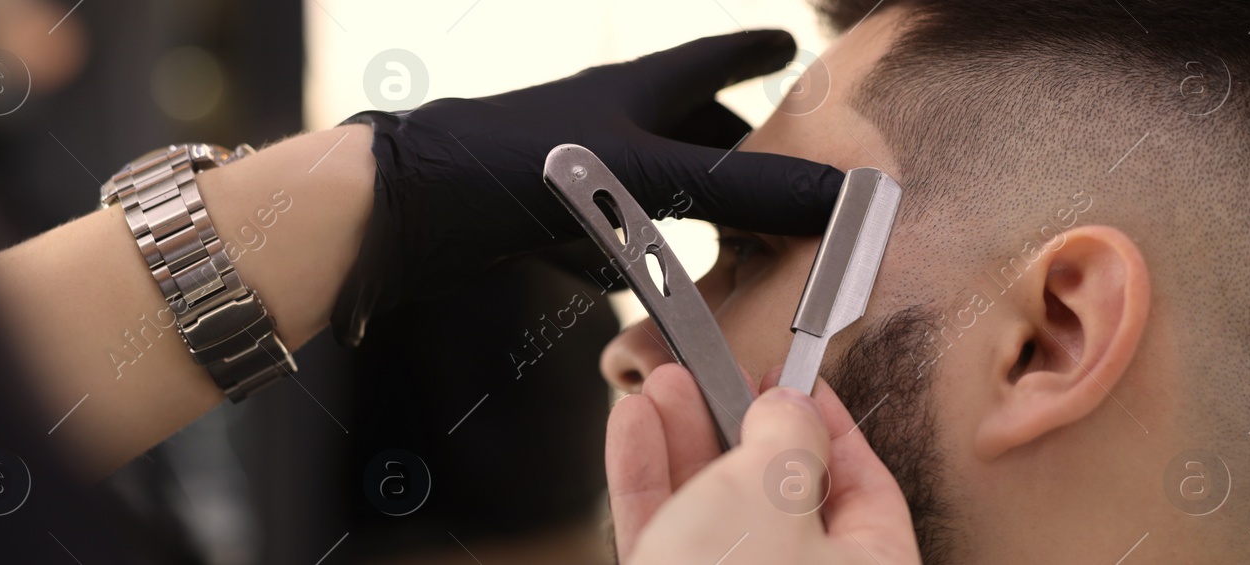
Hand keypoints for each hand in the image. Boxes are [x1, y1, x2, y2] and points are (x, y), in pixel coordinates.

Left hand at [333, 31, 844, 342]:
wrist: (401, 209)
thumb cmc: (518, 169)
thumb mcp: (644, 174)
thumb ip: (742, 188)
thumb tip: (848, 198)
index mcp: (633, 92)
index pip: (712, 58)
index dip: (755, 52)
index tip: (793, 45)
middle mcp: (602, 125)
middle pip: (686, 129)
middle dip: (735, 145)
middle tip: (781, 164)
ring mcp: (566, 174)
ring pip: (645, 184)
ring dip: (688, 206)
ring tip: (733, 231)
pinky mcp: (532, 222)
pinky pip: (597, 234)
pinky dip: (628, 254)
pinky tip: (642, 281)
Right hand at [606, 365, 919, 563]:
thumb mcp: (773, 493)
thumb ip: (786, 437)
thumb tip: (787, 410)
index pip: (866, 484)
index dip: (828, 422)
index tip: (794, 381)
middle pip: (781, 492)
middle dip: (738, 424)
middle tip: (716, 378)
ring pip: (714, 510)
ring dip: (684, 443)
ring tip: (663, 390)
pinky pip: (668, 533)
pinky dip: (649, 481)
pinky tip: (636, 431)